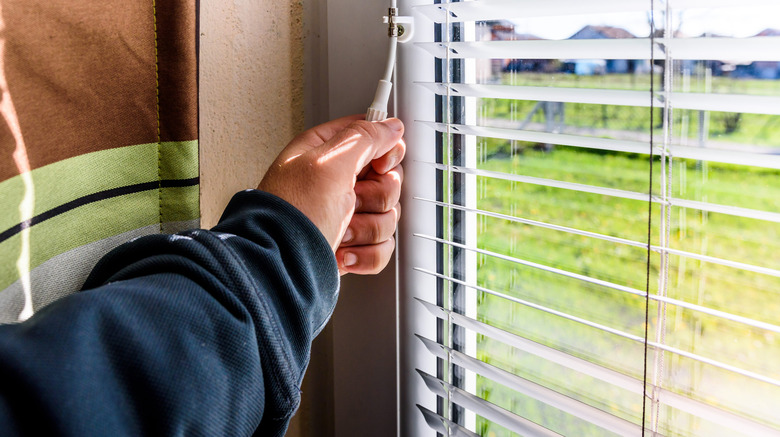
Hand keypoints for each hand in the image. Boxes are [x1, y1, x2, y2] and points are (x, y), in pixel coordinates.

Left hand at [258, 114, 404, 274]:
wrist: (279, 268)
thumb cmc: (292, 215)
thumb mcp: (328, 165)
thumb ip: (364, 138)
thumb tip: (390, 126)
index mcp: (326, 152)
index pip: (374, 139)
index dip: (384, 154)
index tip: (377, 166)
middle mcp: (336, 182)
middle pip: (388, 181)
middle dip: (375, 198)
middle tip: (350, 202)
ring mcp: (344, 215)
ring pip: (387, 215)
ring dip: (367, 228)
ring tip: (339, 231)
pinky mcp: (350, 245)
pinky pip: (381, 246)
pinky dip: (366, 254)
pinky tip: (342, 252)